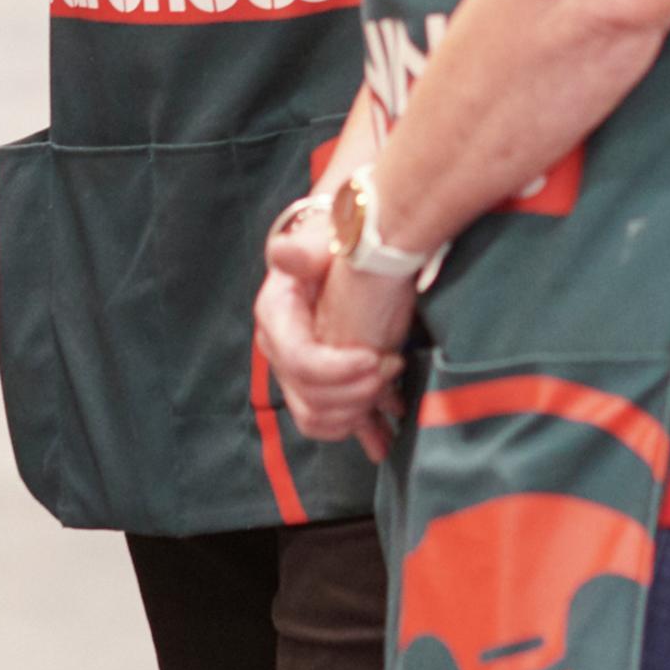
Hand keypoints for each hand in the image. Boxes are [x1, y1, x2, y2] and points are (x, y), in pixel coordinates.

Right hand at [257, 210, 402, 455]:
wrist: (344, 250)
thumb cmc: (335, 240)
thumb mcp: (322, 235)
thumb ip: (306, 246)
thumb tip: (285, 255)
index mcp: (276, 314)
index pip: (298, 360)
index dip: (336, 370)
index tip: (376, 358)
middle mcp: (279, 348)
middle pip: (308, 397)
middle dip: (355, 391)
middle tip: (393, 366)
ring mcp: (295, 371)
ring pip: (316, 418)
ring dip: (356, 413)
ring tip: (390, 390)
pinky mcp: (317, 385)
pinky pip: (326, 425)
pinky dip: (356, 432)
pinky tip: (384, 434)